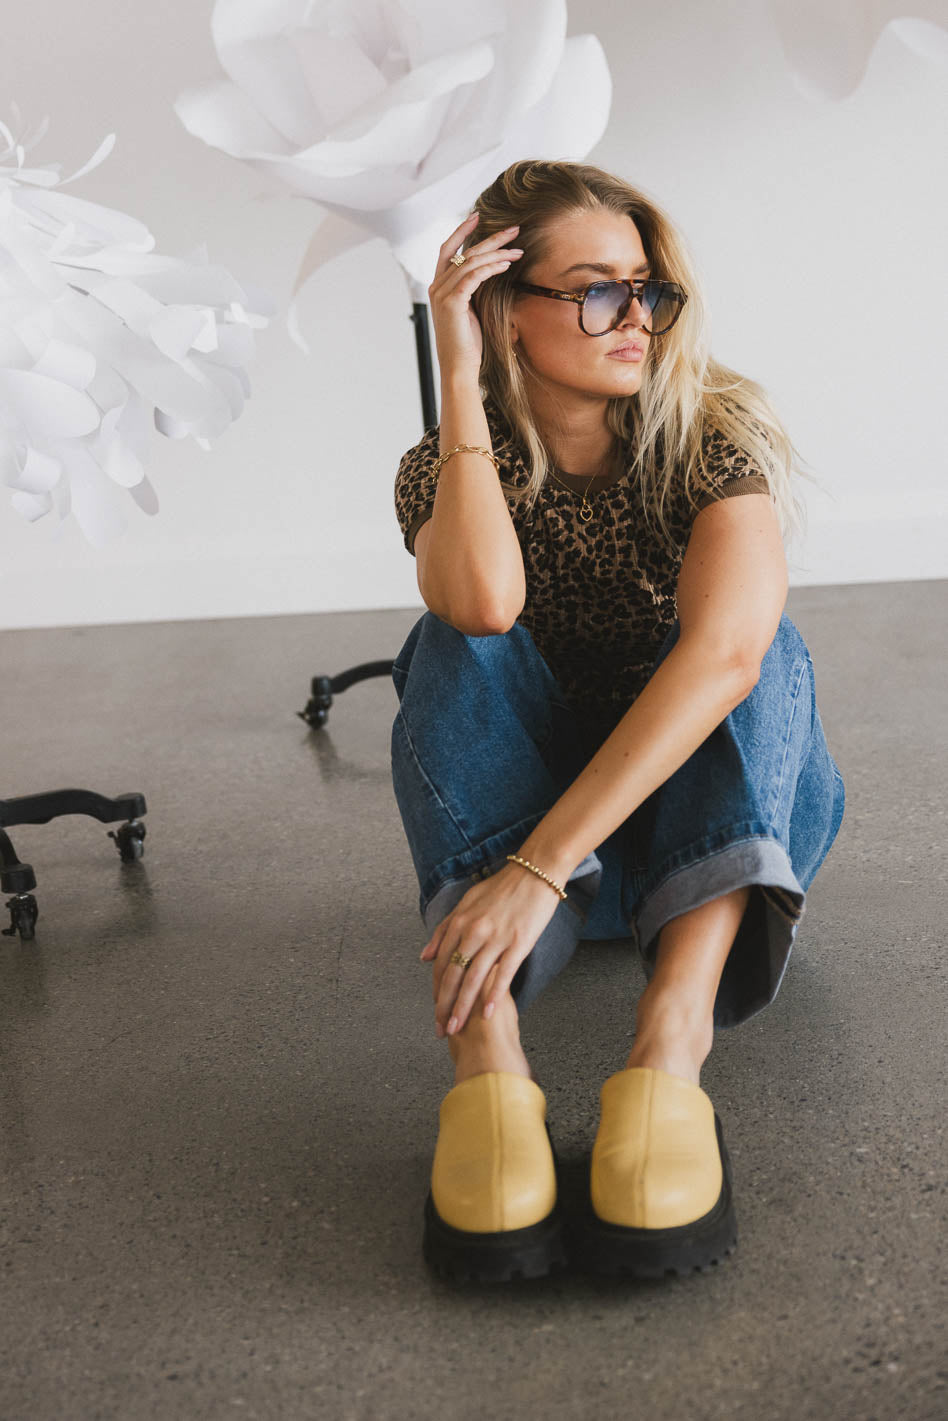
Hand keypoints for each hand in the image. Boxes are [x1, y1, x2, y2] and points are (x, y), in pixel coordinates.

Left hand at [419, 861, 561, 1035]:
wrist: (535, 872)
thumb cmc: (501, 889)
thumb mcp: (467, 904)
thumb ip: (444, 930)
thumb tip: (424, 957)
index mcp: (459, 922)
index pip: (442, 964)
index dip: (437, 990)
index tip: (435, 1011)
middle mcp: (473, 931)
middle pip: (453, 975)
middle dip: (444, 1006)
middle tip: (441, 1030)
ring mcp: (495, 938)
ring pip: (473, 979)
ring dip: (463, 1007)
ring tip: (457, 1028)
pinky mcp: (518, 943)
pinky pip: (502, 974)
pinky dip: (493, 995)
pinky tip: (486, 1013)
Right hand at [428, 212, 522, 381]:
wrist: (460, 368)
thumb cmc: (468, 345)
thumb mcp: (471, 311)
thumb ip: (475, 290)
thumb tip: (492, 271)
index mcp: (439, 287)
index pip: (447, 250)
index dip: (462, 231)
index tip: (478, 217)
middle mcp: (436, 287)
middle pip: (464, 252)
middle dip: (490, 238)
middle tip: (514, 229)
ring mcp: (442, 294)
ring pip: (470, 262)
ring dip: (497, 253)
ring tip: (518, 249)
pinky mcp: (452, 302)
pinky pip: (474, 276)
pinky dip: (491, 268)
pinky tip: (507, 264)